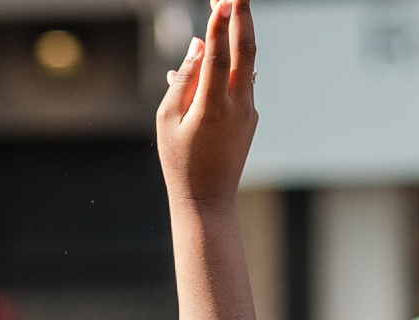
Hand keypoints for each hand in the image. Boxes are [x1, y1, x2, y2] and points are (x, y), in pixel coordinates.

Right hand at [155, 0, 256, 211]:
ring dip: (239, 34)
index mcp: (214, 108)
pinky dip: (231, 64)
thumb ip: (183, 81)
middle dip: (242, 16)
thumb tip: (199, 47)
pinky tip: (217, 54)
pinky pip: (241, 82)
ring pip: (247, 64)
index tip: (223, 0)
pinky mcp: (251, 117)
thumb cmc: (180, 162)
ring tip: (228, 8)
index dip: (221, 26)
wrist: (207, 200)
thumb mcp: (167, 121)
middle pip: (246, 51)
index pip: (220, 56)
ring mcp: (249, 112)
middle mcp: (238, 107)